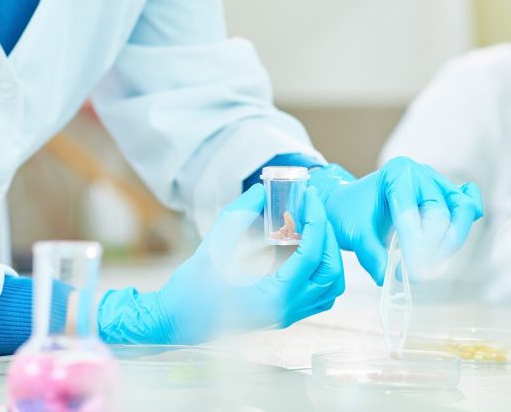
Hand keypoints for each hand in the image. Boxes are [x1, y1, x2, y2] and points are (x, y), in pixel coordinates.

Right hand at [98, 184, 343, 344]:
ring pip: (331, 287)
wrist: (178, 319)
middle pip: (330, 272)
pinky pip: (319, 296)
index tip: (312, 196)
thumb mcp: (216, 244)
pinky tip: (305, 250)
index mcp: (274, 295)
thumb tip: (262, 190)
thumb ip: (241, 213)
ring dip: (329, 255)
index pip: (312, 254)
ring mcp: (288, 316)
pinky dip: (322, 271)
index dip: (317, 220)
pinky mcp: (285, 316)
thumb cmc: (193, 285)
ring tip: (313, 228)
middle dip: (327, 235)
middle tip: (314, 208)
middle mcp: (288, 310)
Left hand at [310, 157, 482, 283]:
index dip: (413, 243)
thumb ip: (370, 254)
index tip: (407, 270)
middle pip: (444, 211)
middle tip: (417, 273)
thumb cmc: (349, 212)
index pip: (413, 210)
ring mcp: (437, 183)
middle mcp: (421, 173)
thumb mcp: (353, 232)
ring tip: (427, 266)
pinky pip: (467, 206)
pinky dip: (465, 224)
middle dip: (434, 247)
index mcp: (397, 173)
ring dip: (450, 243)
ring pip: (461, 211)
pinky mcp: (446, 196)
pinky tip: (453, 241)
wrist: (348, 202)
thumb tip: (385, 276)